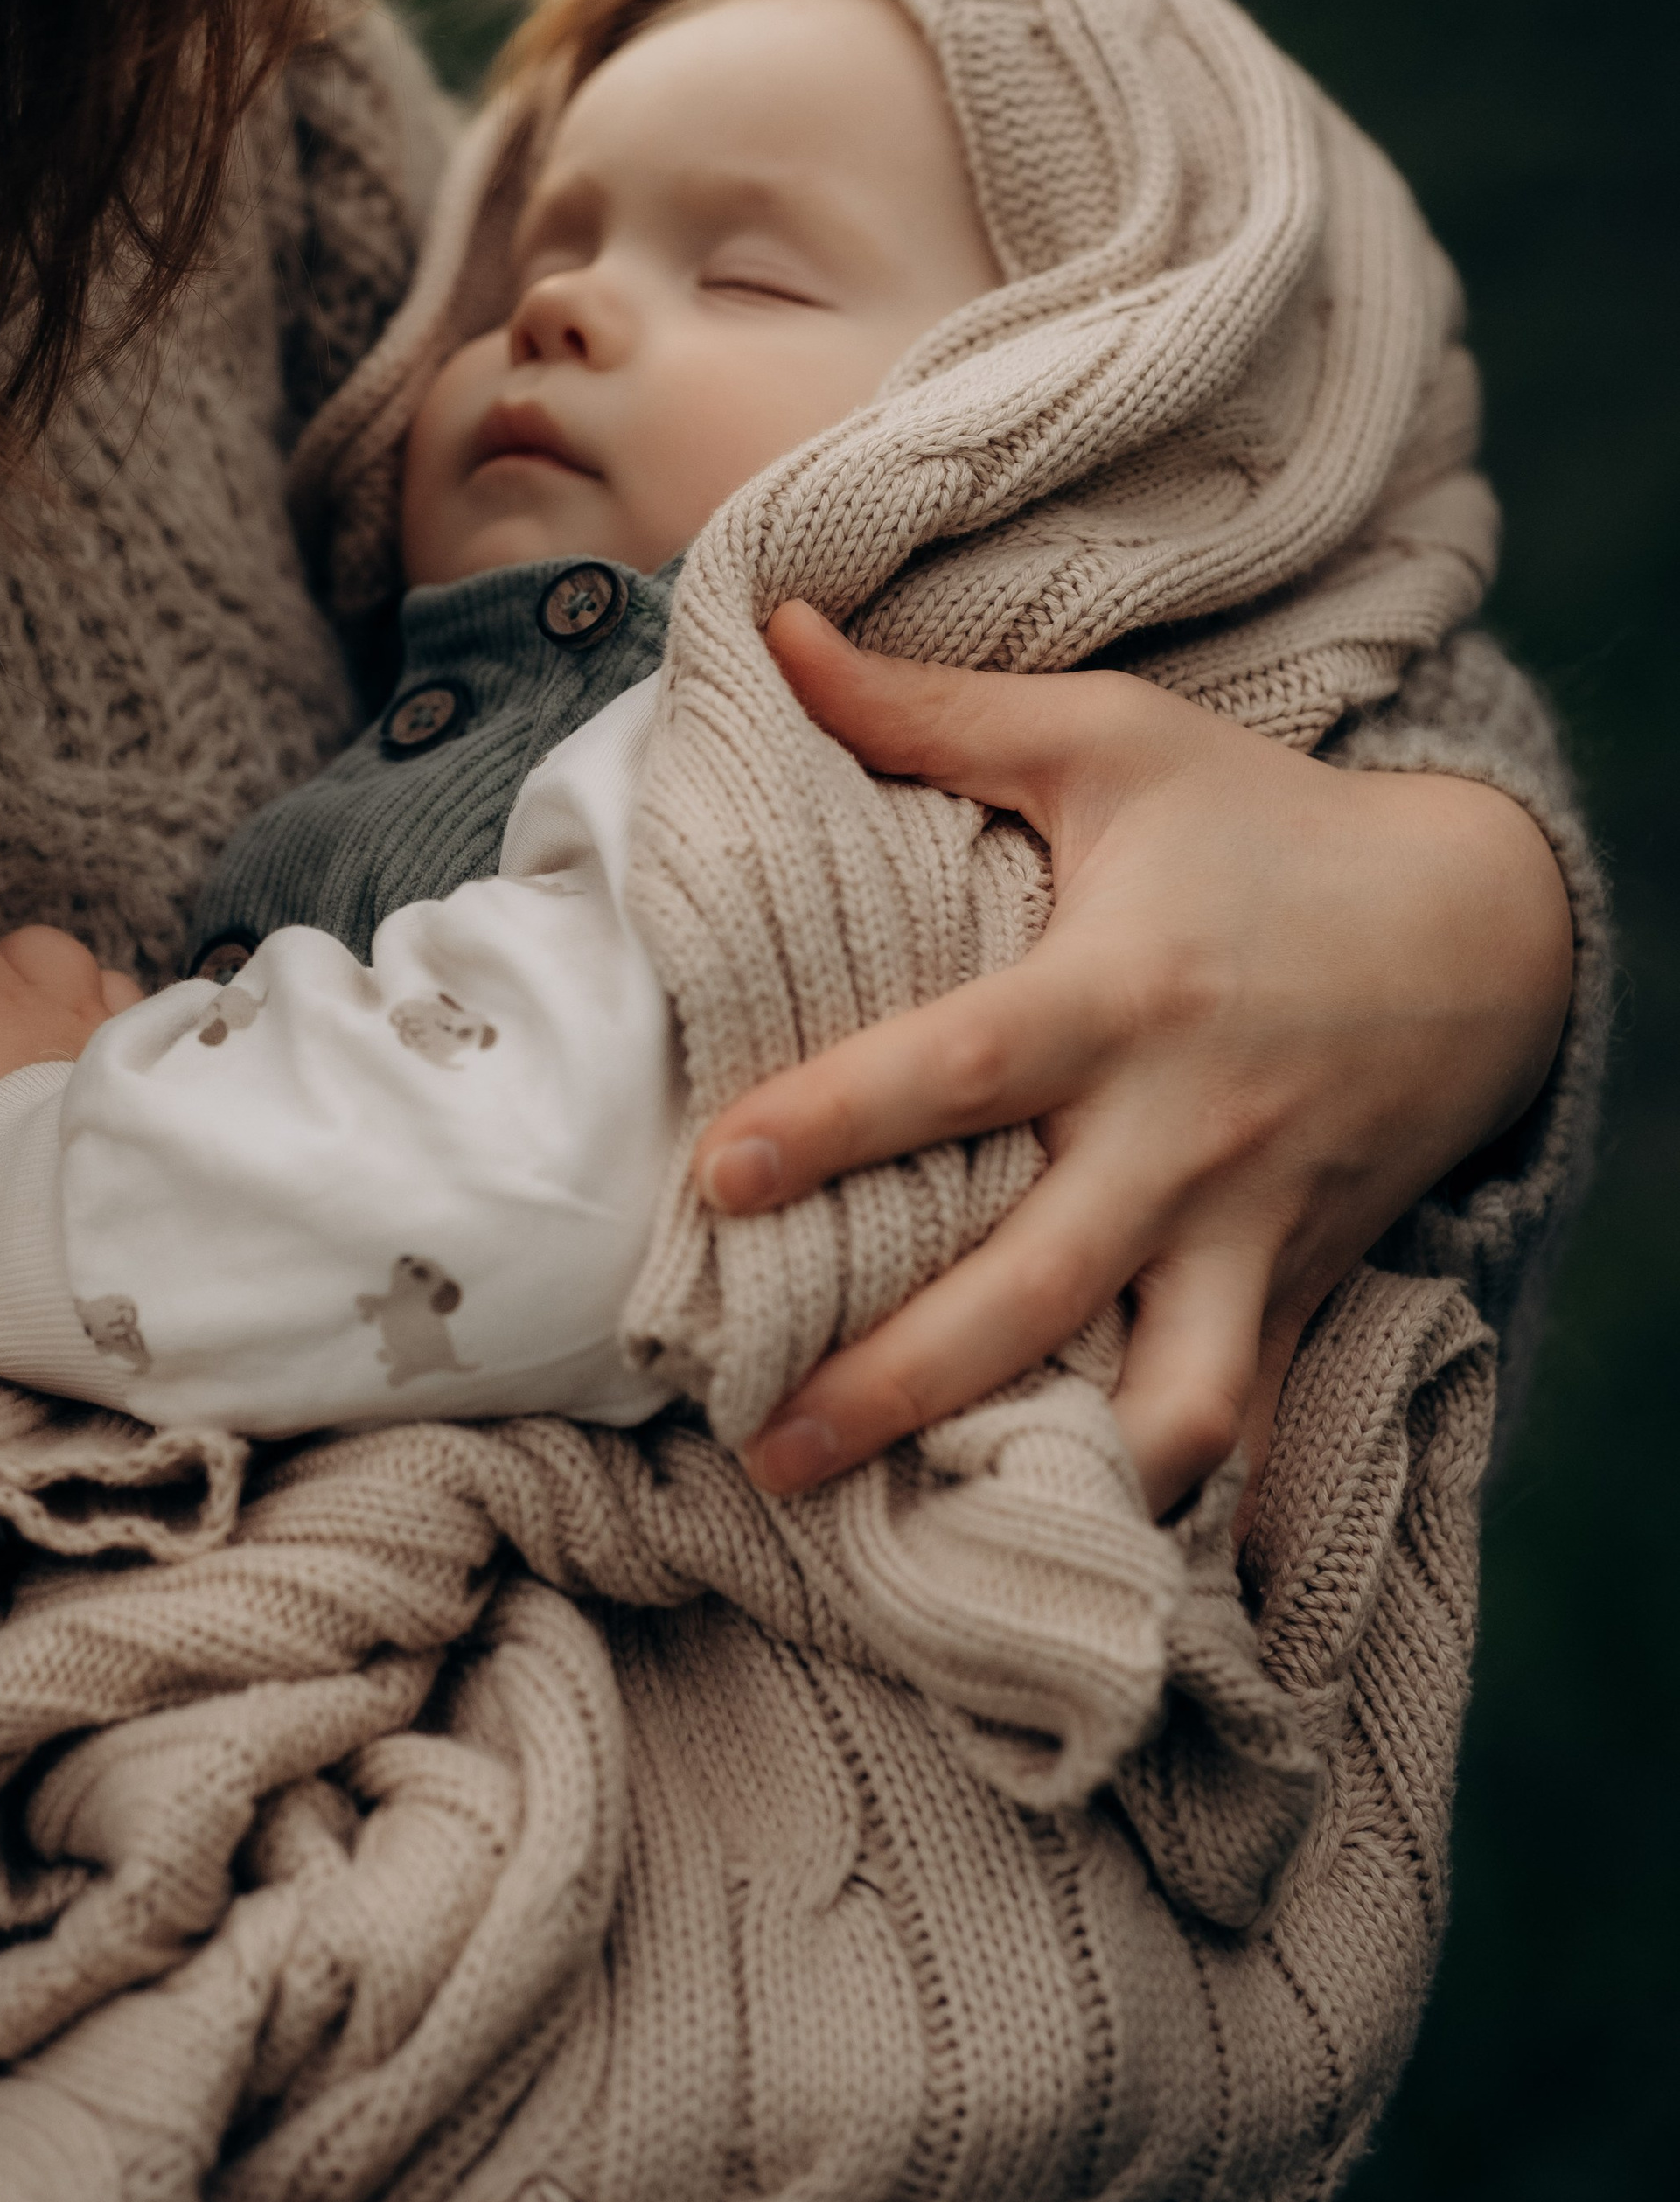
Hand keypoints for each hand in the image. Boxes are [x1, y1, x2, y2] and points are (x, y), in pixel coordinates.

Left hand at [700, 606, 1573, 1516]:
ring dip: (1051, 1475)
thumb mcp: (1109, 741)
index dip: (844, 1121)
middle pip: (1035, 1281)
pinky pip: (1247, 1423)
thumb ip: (930, 707)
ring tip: (917, 1543)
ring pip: (1167, 1398)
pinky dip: (1179, 1501)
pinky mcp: (1301, 1291)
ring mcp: (1253, 1230)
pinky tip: (1085, 1565)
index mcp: (1121, 992)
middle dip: (897, 1380)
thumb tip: (768, 636)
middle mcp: (1185, 1132)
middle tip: (764, 1444)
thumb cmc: (1261, 822)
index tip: (719, 1178)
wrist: (1482, 928)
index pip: (965, 1067)